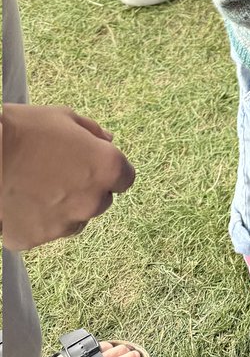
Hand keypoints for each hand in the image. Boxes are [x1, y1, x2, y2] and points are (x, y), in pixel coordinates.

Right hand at [1, 103, 134, 250]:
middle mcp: (91, 201)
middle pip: (100, 202)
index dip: (110, 171)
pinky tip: (17, 201)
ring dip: (63, 208)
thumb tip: (108, 142)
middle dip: (86, 190)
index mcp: (106, 168)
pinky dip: (33, 220)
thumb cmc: (25, 129)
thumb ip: (93, 132)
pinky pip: (41, 231)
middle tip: (58, 172)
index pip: (125, 179)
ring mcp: (63, 225)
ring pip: (72, 220)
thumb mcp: (64, 117)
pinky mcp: (34, 239)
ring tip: (35, 187)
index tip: (93, 164)